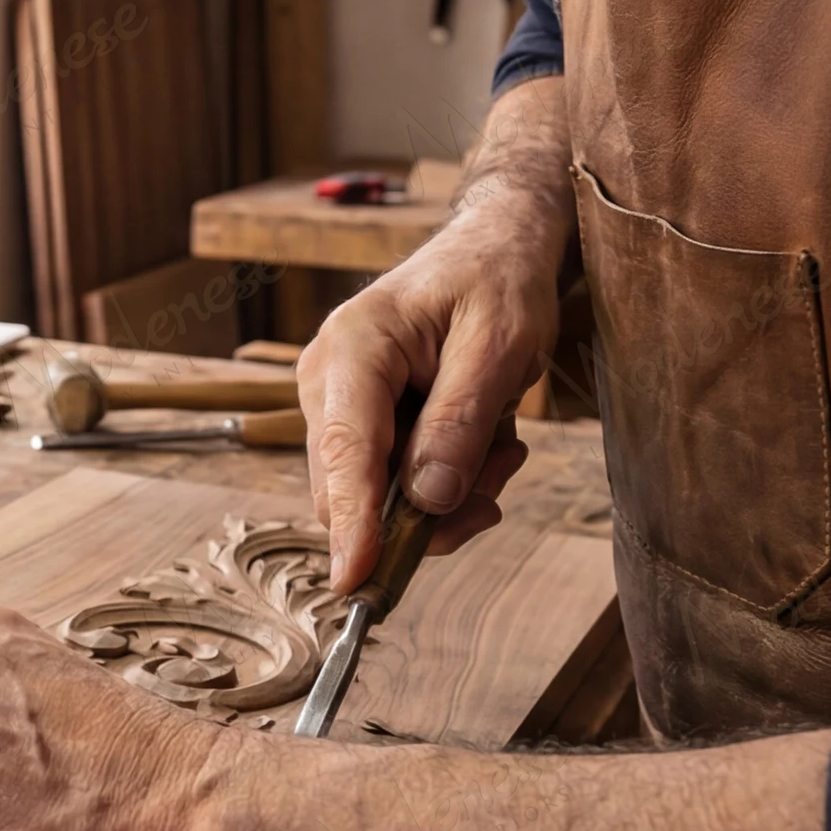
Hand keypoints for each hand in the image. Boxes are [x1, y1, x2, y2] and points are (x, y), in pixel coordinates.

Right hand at [297, 78, 571, 588]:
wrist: (495, 249)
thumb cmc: (497, 279)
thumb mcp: (500, 344)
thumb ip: (461, 421)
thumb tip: (428, 500)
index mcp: (354, 348)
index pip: (345, 451)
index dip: (353, 521)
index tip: (356, 582)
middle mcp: (328, 380)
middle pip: (351, 487)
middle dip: (427, 509)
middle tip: (500, 480)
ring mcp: (337, 404)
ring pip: (374, 495)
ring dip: (445, 496)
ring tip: (502, 449)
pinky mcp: (359, 423)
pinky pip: (390, 484)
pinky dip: (442, 484)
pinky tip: (484, 448)